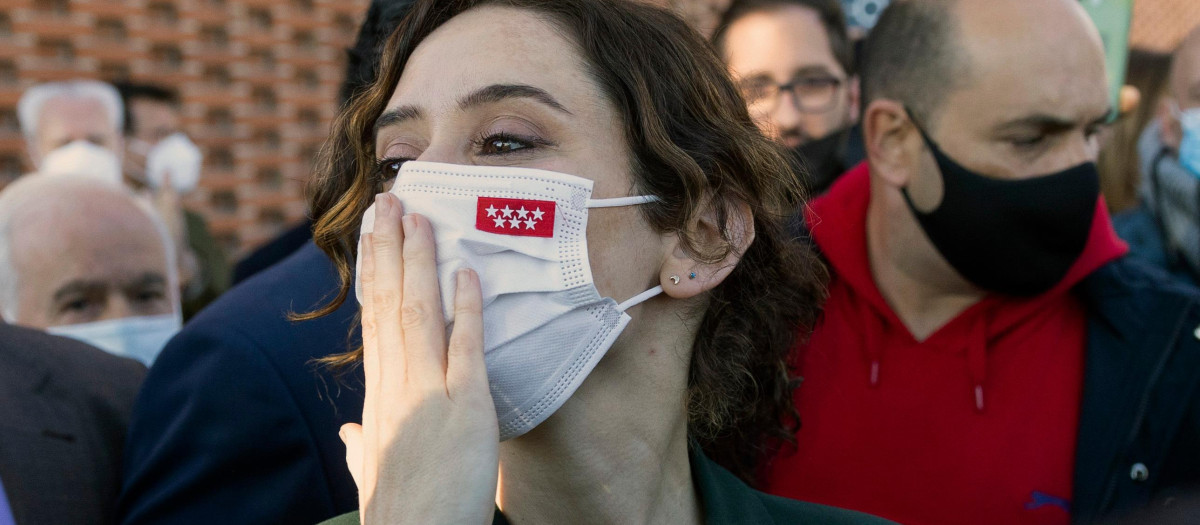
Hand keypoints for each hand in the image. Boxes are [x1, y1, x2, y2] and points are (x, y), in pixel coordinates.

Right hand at [340, 192, 498, 524]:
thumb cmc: (401, 515)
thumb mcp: (374, 476)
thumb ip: (361, 449)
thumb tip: (349, 435)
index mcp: (378, 397)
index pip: (374, 321)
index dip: (376, 273)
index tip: (375, 235)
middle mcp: (395, 386)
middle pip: (388, 304)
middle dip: (389, 249)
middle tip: (391, 200)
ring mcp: (427, 393)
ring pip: (419, 313)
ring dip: (419, 260)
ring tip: (417, 215)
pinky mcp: (464, 407)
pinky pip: (465, 346)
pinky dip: (467, 307)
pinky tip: (468, 271)